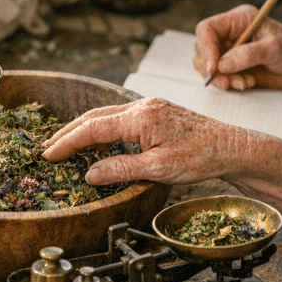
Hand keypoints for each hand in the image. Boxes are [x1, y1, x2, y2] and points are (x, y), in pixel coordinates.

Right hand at [42, 98, 251, 185]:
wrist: (234, 148)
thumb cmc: (204, 157)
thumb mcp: (160, 169)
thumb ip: (122, 169)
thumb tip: (90, 174)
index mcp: (141, 117)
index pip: (92, 128)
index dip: (67, 142)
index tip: (48, 155)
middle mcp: (142, 106)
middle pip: (94, 117)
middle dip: (68, 133)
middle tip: (47, 150)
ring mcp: (150, 107)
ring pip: (106, 116)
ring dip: (84, 131)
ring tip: (66, 148)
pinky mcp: (156, 113)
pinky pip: (120, 118)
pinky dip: (102, 130)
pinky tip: (98, 145)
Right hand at [194, 5, 281, 90]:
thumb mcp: (275, 49)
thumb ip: (248, 54)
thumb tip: (222, 65)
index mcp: (238, 20)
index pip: (207, 29)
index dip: (206, 47)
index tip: (214, 67)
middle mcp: (231, 34)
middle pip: (202, 48)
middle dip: (211, 68)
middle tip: (228, 82)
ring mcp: (231, 52)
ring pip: (207, 65)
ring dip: (221, 79)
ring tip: (243, 83)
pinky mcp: (235, 68)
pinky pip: (219, 77)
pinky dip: (229, 84)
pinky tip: (247, 84)